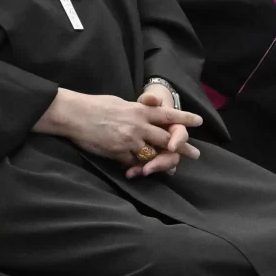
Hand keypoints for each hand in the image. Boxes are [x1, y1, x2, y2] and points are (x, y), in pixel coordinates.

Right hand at [37, 86, 205, 174]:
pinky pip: (133, 163)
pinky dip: (138, 167)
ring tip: (173, 169)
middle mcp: (138, 126)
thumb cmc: (96, 105)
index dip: (185, 118)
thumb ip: (136, 110)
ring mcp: (129, 141)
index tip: (199, 121)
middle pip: (166, 139)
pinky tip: (142, 172)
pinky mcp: (118, 153)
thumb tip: (147, 111)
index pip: (167, 115)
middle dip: (182, 148)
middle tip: (195, 154)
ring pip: (152, 155)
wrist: (75, 115)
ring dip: (162, 162)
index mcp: (140, 111)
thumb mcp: (121, 103)